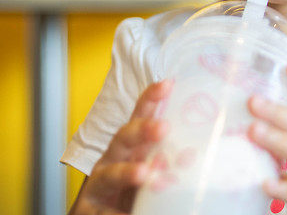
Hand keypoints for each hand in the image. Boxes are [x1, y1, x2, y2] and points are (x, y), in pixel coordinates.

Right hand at [69, 79, 173, 214]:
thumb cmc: (134, 193)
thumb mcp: (155, 173)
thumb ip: (172, 164)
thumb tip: (198, 156)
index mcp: (131, 148)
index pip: (140, 118)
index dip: (150, 100)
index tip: (167, 85)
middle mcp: (113, 160)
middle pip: (123, 138)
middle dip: (141, 130)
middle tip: (163, 128)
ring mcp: (99, 184)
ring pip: (109, 174)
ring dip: (126, 172)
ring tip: (144, 173)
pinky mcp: (89, 210)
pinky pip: (102, 212)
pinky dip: (116, 214)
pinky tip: (128, 214)